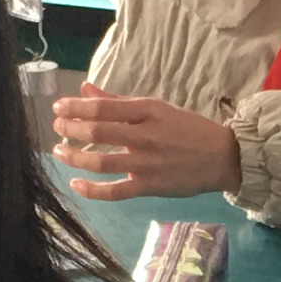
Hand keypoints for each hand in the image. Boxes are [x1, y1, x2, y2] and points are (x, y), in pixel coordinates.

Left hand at [53, 91, 240, 199]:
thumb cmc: (188, 129)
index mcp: (147, 111)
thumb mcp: (156, 108)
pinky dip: (91, 190)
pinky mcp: (150, 187)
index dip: (75, 108)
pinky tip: (76, 184)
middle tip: (57, 127)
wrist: (223, 157)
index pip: (102, 108)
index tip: (58, 107)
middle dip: (70, 129)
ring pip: (101, 162)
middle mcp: (145, 136)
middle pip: (97, 133)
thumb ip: (119, 102)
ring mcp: (146, 163)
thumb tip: (85, 90)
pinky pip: (114, 191)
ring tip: (59, 152)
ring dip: (74, 157)